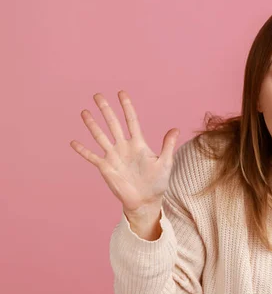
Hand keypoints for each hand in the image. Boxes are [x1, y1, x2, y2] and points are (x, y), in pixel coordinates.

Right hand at [70, 90, 179, 214]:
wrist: (146, 201)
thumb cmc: (157, 182)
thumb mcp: (165, 163)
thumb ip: (168, 146)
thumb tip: (176, 129)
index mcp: (138, 144)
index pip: (131, 121)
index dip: (126, 107)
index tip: (121, 93)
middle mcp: (124, 147)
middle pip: (113, 124)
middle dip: (106, 110)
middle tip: (98, 95)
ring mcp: (113, 156)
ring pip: (101, 136)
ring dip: (92, 125)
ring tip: (84, 112)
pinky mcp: (106, 168)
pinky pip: (92, 157)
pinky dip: (83, 150)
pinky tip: (73, 142)